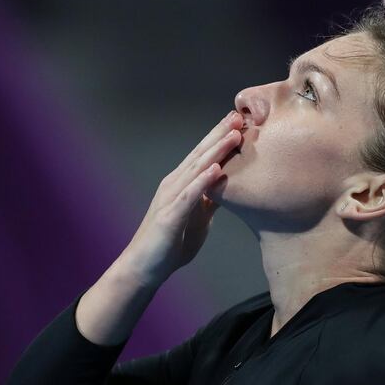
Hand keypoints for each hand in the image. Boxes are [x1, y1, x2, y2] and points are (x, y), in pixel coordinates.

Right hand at [120, 110, 243, 286]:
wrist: (144, 268)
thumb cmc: (170, 244)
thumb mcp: (198, 218)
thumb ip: (209, 201)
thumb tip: (226, 187)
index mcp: (181, 184)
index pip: (203, 155)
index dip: (220, 136)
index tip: (240, 119)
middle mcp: (174, 185)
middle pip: (200, 154)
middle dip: (220, 134)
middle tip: (240, 115)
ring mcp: (171, 199)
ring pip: (196, 169)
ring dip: (216, 151)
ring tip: (234, 134)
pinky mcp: (170, 216)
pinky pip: (189, 195)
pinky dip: (203, 181)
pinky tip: (217, 169)